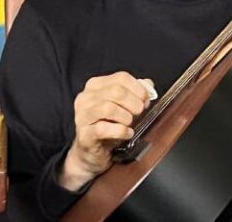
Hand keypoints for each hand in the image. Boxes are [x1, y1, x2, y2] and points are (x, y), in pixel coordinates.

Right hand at [58, 71, 152, 190]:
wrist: (93, 152)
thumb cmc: (109, 126)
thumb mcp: (123, 106)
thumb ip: (136, 92)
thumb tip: (149, 85)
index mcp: (95, 85)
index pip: (121, 77)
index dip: (138, 88)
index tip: (146, 100)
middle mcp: (85, 98)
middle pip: (116, 91)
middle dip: (134, 103)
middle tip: (140, 113)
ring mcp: (82, 116)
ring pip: (108, 108)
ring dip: (126, 116)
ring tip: (131, 123)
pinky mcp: (84, 134)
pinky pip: (104, 128)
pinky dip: (121, 131)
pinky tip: (127, 133)